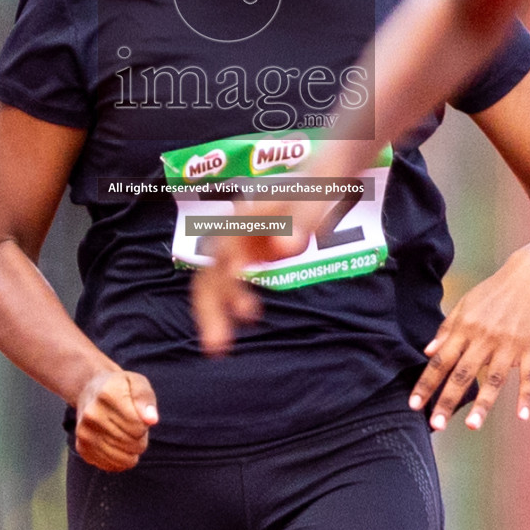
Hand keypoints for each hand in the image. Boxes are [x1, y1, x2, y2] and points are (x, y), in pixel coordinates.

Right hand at [74, 368, 158, 470]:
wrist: (90, 390)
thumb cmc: (120, 388)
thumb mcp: (137, 383)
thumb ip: (145, 399)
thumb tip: (151, 420)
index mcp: (107, 394)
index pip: (137, 425)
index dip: (144, 424)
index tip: (137, 414)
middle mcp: (91, 414)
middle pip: (131, 443)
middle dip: (139, 437)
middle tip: (132, 424)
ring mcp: (84, 432)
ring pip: (122, 458)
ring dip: (131, 450)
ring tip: (125, 434)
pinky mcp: (82, 448)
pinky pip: (110, 466)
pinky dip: (120, 460)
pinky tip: (116, 444)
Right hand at [190, 199, 321, 356]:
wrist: (319, 182)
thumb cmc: (317, 189)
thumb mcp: (314, 203)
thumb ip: (301, 223)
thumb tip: (285, 248)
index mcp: (246, 216)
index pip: (227, 248)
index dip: (228, 272)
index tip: (239, 296)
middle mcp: (233, 232)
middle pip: (211, 271)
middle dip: (210, 308)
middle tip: (216, 347)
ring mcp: (237, 245)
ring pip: (214, 281)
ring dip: (214, 312)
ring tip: (219, 347)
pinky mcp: (244, 256)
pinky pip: (228, 283)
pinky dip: (229, 303)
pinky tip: (249, 317)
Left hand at [410, 246, 529, 430]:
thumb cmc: (494, 292)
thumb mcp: (466, 304)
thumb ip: (447, 329)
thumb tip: (427, 352)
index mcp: (465, 328)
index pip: (441, 360)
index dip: (426, 383)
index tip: (414, 405)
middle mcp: (484, 338)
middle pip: (463, 373)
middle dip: (448, 400)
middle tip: (436, 425)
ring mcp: (510, 344)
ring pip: (494, 378)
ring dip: (483, 403)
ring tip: (471, 426)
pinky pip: (529, 375)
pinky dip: (527, 395)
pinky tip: (523, 415)